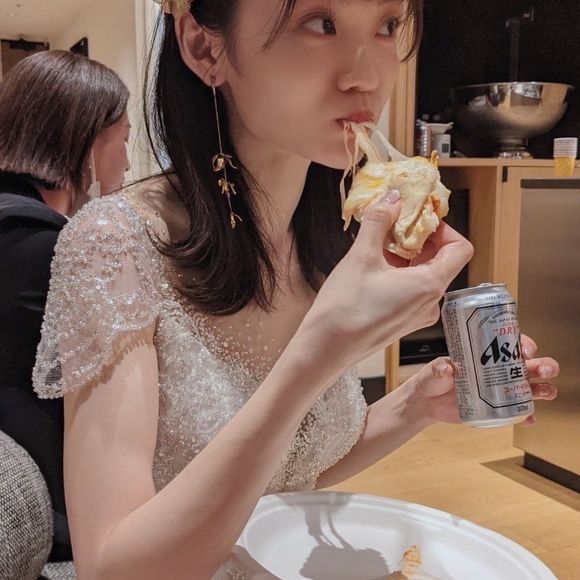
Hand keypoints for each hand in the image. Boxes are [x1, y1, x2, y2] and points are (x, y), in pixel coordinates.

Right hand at [303, 195, 473, 368]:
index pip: (460, 249)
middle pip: (441, 260)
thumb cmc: (344, 309)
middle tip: (394, 225)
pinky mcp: (402, 321)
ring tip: (378, 245)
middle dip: (419, 238)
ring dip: (406, 255)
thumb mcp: (361, 257)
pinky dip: (398, 273)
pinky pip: (411, 290)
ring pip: (423, 275)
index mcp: (429, 285)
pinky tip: (373, 267)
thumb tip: (391, 199)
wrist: (325, 348)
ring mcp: (417, 315)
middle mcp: (430, 302)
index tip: (418, 218)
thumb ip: (379, 222)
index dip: (444, 228)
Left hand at [407, 335, 558, 425]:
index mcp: (486, 353)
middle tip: (543, 369)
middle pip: (529, 365)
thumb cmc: (433, 378)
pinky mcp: (497, 408)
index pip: (512, 344)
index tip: (525, 351)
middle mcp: (498, 370)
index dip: (525, 345)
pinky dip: (526, 416)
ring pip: (530, 387)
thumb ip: (440, 368)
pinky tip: (529, 419)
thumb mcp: (435, 369)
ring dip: (543, 389)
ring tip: (546, 392)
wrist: (427, 402)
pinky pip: (517, 412)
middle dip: (543, 365)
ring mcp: (500, 390)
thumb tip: (448, 367)